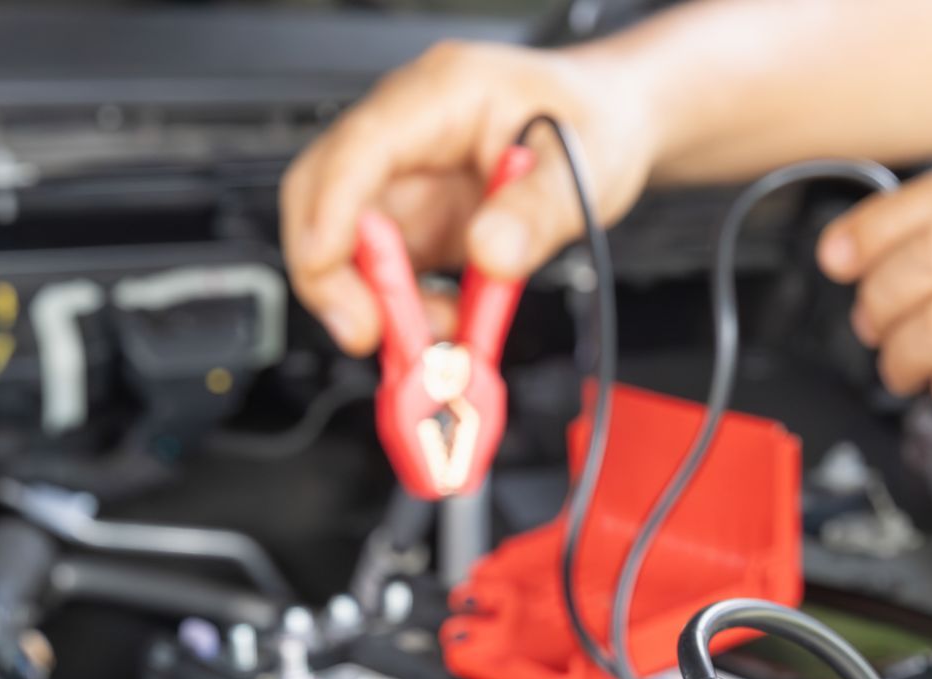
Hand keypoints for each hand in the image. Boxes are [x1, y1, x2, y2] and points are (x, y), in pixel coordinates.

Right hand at [281, 41, 654, 355]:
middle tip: (368, 330)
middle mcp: (408, 136)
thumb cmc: (592, 121)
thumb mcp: (586, 165)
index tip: (327, 271)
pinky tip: (449, 319)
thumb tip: (491, 254)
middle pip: (322, 196)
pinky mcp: (415, 224)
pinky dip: (405, 310)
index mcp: (441, 96)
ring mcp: (406, 182)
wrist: (610, 127)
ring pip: (346, 245)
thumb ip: (538, 212)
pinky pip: (384, 274)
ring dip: (377, 300)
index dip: (330, 213)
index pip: (358, 149)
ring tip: (442, 328)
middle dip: (329, 272)